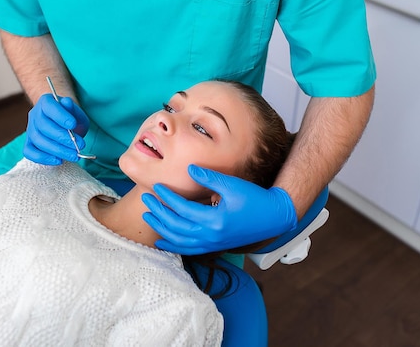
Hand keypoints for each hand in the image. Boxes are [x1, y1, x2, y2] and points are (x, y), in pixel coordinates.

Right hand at [24, 94, 89, 164]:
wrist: (64, 125)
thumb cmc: (71, 118)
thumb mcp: (76, 112)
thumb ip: (72, 109)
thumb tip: (67, 103)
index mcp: (46, 102)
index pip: (49, 107)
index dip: (60, 116)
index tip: (73, 125)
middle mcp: (35, 115)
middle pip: (44, 127)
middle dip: (63, 138)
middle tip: (79, 145)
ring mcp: (30, 130)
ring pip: (38, 141)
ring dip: (58, 150)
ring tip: (74, 155)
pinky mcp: (29, 143)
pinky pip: (30, 152)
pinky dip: (43, 158)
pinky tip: (58, 160)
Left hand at [141, 165, 297, 254]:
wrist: (273, 217)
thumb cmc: (254, 199)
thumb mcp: (232, 185)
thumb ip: (208, 177)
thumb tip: (188, 168)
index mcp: (215, 220)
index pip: (182, 209)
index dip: (167, 197)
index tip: (157, 187)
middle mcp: (211, 236)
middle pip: (176, 226)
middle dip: (159, 213)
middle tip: (147, 200)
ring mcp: (212, 244)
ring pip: (179, 241)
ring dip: (162, 229)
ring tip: (149, 217)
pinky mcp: (215, 246)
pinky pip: (189, 249)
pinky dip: (173, 245)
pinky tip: (162, 241)